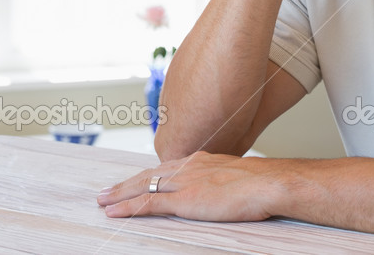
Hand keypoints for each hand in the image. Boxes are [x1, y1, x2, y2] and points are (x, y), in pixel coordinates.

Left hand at [97, 151, 280, 221]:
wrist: (271, 182)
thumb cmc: (263, 182)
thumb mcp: (238, 175)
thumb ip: (223, 179)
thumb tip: (223, 188)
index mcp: (202, 161)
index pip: (166, 168)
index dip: (146, 175)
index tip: (133, 181)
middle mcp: (189, 167)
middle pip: (148, 174)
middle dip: (125, 184)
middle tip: (105, 191)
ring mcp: (185, 182)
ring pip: (143, 186)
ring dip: (119, 194)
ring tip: (102, 201)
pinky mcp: (185, 199)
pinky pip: (149, 203)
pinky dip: (128, 207)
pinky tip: (114, 212)